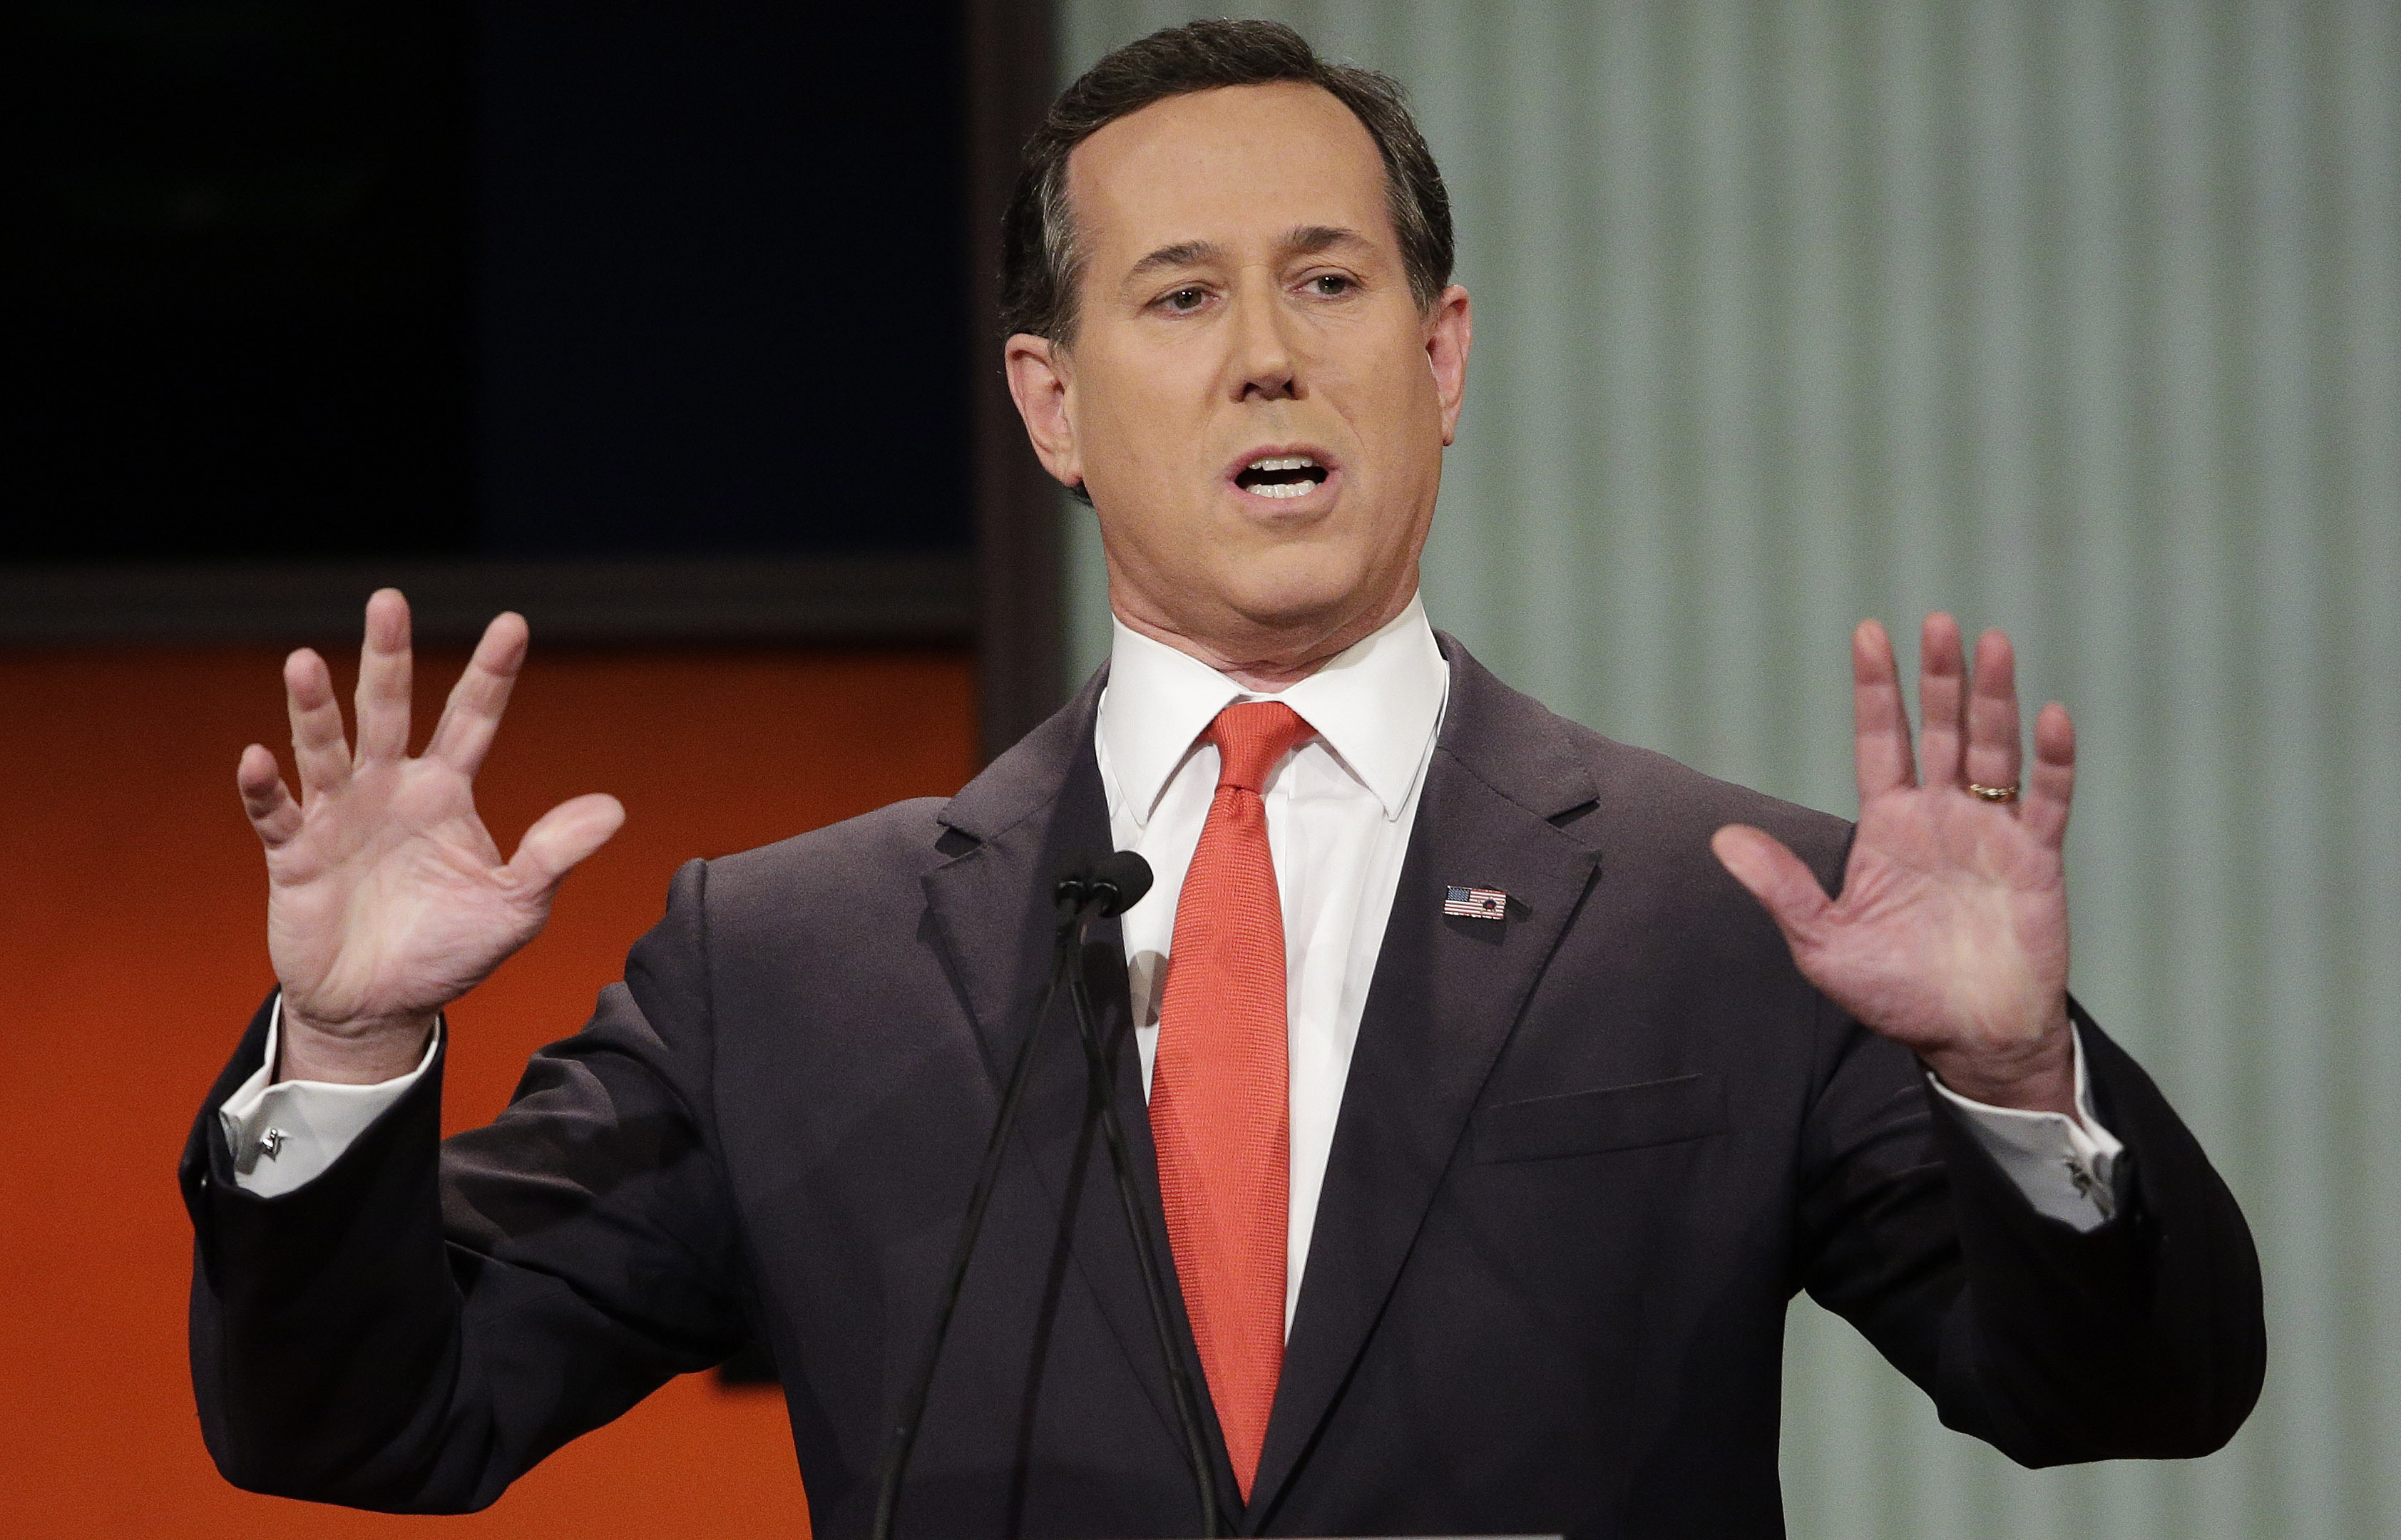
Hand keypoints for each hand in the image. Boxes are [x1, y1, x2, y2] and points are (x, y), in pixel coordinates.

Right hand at [237, 590, 624, 1082]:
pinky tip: (259, 757)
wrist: (383, 1008)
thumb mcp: (517, 906)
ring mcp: (337, 818)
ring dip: (313, 707)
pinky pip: (276, 815)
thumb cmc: (450, 950)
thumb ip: (555, 854)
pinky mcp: (295, 857)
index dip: (491, 674)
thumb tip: (614, 808)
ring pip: (325, 748)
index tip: (514, 623)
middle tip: (390, 599)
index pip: (473, 719)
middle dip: (389, 657)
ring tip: (305, 661)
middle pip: (388, 710)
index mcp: (446, 792)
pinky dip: (266, 788)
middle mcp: (389, 790)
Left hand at [1711, 614, 2076, 1114]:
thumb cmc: (1895, 993)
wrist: (1969, 1038)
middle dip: (1939, 679)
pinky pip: (2048, 799)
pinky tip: (2050, 717)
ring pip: (1994, 750)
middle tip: (1938, 623)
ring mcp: (1991, 832)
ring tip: (1990, 644)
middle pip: (1942, 730)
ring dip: (1994, 699)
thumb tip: (1722, 840)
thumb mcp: (1824, 943)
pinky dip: (2052, 760)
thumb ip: (1782, 889)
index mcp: (1889, 827)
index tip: (1871, 633)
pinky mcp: (2036, 858)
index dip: (1876, 690)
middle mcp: (1940, 817)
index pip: (1880, 740)